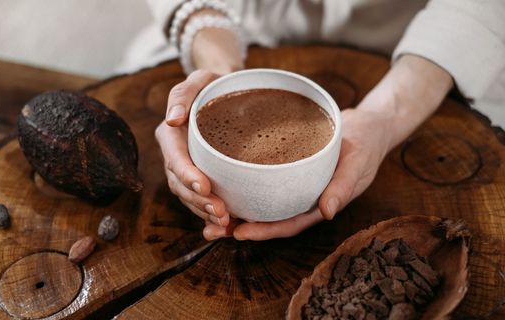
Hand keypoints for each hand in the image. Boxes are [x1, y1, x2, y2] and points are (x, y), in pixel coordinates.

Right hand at [156, 70, 231, 234]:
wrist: (226, 94)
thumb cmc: (213, 85)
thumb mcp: (200, 79)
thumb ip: (183, 94)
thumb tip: (173, 118)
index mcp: (170, 134)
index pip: (174, 158)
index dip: (186, 174)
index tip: (204, 186)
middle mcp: (174, 155)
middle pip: (180, 184)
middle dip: (198, 201)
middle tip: (221, 213)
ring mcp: (186, 169)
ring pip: (189, 197)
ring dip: (204, 213)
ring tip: (225, 223)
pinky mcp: (199, 178)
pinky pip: (200, 201)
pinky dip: (210, 216)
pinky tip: (226, 227)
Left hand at [214, 54, 452, 240]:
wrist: (366, 125)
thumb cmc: (365, 145)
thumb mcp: (358, 162)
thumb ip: (343, 186)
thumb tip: (327, 212)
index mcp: (319, 204)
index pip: (288, 223)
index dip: (264, 231)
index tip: (239, 233)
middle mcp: (302, 198)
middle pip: (268, 218)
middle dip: (240, 226)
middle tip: (210, 229)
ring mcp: (293, 185)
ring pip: (261, 202)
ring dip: (236, 208)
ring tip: (205, 210)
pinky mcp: (286, 169)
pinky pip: (262, 180)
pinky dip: (243, 184)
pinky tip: (221, 181)